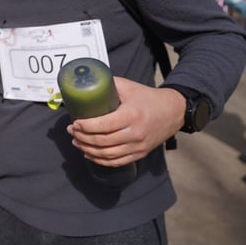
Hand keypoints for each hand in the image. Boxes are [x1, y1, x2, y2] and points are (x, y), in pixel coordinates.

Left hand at [66, 77, 184, 166]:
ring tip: (77, 142)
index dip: (85, 126)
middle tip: (71, 131)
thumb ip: (108, 85)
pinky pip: (117, 161)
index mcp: (131, 115)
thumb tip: (85, 83)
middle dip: (82, 137)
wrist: (173, 111)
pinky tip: (89, 154)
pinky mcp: (140, 153)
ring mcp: (138, 146)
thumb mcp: (128, 87)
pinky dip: (101, 160)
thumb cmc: (147, 97)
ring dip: (88, 150)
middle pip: (103, 142)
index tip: (74, 122)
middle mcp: (135, 133)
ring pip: (108, 154)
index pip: (103, 125)